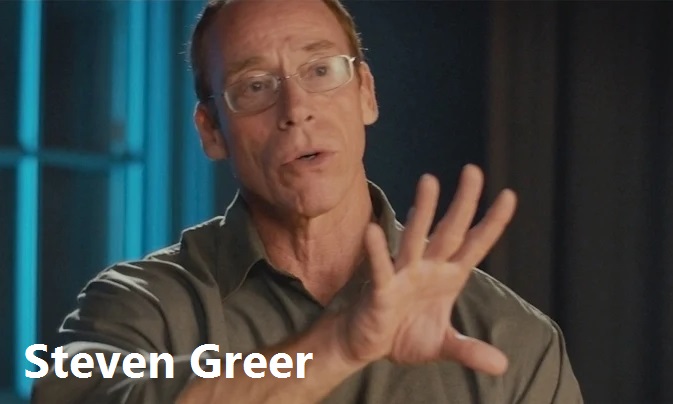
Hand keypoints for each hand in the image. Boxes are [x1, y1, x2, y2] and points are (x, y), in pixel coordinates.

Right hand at [339, 164, 516, 374]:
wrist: (365, 345)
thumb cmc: (402, 335)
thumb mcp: (442, 345)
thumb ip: (469, 350)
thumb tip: (502, 366)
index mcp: (448, 277)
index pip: (475, 245)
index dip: (493, 223)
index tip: (509, 195)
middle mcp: (428, 269)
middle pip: (449, 231)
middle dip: (463, 203)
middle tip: (474, 171)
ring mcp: (403, 276)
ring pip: (415, 238)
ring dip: (423, 212)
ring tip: (429, 181)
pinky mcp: (380, 290)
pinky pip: (379, 268)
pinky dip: (377, 252)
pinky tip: (372, 231)